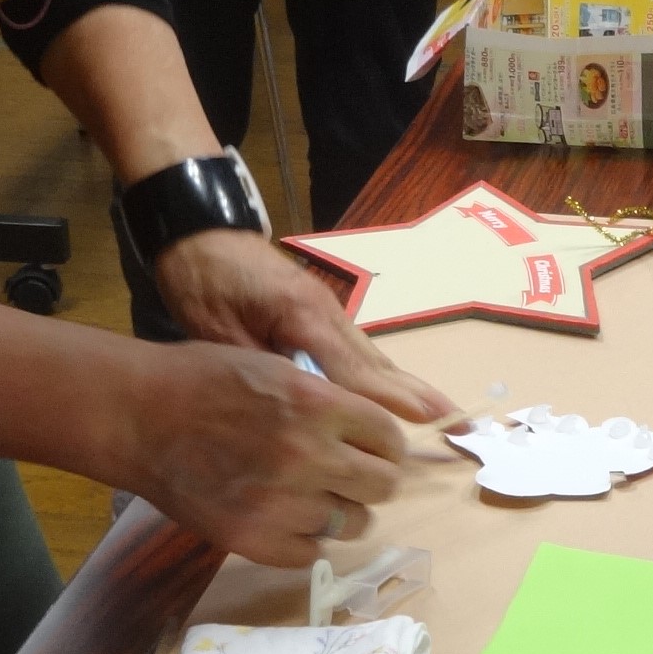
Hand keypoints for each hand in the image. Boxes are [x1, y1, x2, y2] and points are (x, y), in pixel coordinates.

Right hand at [113, 338, 415, 568]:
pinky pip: (311, 553)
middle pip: (382, 486)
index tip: (374, 449)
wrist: (137, 416)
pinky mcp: (253, 538)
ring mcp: (281, 502)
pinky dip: (305, 539)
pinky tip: (287, 518)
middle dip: (372, 480)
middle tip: (351, 476)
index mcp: (317, 404)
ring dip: (342, 512)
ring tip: (315, 498)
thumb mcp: (276, 367)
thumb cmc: (201, 380)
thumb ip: (326, 400)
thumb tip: (370, 429)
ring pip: (354, 524)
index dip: (384, 444)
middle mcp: (308, 455)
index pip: (389, 438)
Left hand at [150, 229, 455, 424]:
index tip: (426, 421)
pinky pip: (356, 350)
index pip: (352, 370)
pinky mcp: (318, 311)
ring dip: (404, 385)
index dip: (388, 400)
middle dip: (414, 394)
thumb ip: (258, 370)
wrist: (198, 232)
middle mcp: (327, 311)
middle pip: (376, 361)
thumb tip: (297, 409)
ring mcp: (327, 309)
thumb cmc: (202, 281)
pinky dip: (379, 375)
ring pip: (371, 355)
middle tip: (455, 420)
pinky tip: (394, 394)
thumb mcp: (216, 332)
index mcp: (302, 315)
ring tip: (439, 412)